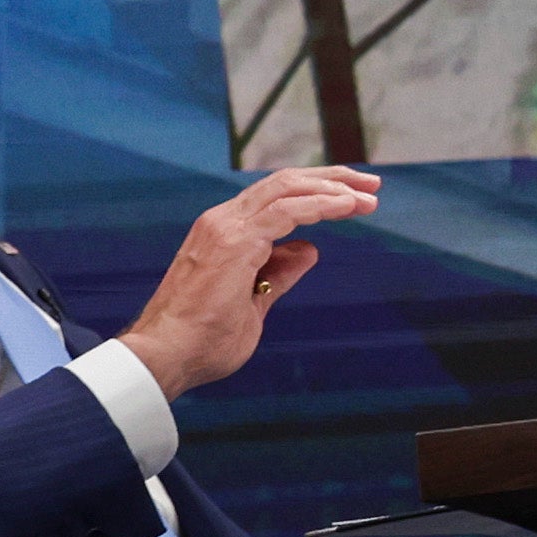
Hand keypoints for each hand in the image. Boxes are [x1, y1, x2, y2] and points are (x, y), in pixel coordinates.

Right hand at [119, 165, 376, 401]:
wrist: (164, 357)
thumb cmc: (201, 341)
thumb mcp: (254, 304)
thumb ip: (279, 275)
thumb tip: (308, 251)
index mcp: (223, 232)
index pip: (277, 196)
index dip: (319, 192)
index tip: (355, 200)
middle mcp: (222, 221)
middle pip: (286, 182)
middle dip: (333, 179)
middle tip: (372, 184)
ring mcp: (225, 227)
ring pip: (288, 188)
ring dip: (334, 188)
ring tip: (369, 196)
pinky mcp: (235, 241)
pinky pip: (288, 211)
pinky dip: (321, 204)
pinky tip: (347, 208)